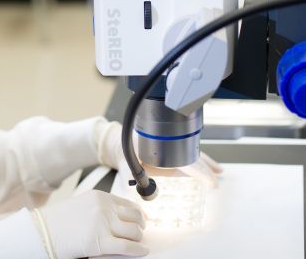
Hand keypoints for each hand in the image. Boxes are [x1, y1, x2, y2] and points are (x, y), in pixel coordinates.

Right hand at [33, 190, 148, 257]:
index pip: (128, 203)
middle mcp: (104, 207)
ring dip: (138, 238)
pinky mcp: (102, 241)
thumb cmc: (58, 221)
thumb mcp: (82, 205)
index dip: (138, 214)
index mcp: (99, 196)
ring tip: (136, 243)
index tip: (142, 220)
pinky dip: (138, 250)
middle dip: (140, 226)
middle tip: (139, 232)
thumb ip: (100, 208)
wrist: (43, 231)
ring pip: (134, 231)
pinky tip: (141, 252)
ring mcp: (104, 223)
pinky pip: (128, 246)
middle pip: (135, 216)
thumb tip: (118, 217)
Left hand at [94, 120, 222, 186]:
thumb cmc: (122, 154)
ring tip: (218, 169)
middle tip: (218, 176)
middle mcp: (167, 145)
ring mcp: (168, 144)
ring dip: (205, 160)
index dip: (201, 172)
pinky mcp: (168, 146)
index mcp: (159, 150)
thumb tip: (147, 195)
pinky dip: (197, 156)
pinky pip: (186, 150)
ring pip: (191, 150)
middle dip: (207, 166)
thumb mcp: (127, 168)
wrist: (118, 140)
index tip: (212, 181)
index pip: (186, 161)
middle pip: (192, 155)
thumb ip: (136, 182)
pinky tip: (205, 163)